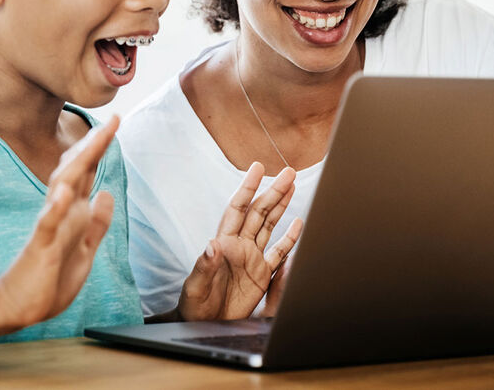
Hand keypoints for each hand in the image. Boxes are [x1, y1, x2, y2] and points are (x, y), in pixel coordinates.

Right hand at [0, 116, 118, 329]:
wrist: (24, 305)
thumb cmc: (53, 276)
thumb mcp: (86, 248)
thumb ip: (97, 222)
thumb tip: (107, 192)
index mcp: (74, 211)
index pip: (88, 172)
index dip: (100, 148)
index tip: (115, 122)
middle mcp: (62, 212)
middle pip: (77, 172)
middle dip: (93, 147)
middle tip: (111, 122)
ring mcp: (50, 226)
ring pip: (62, 189)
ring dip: (77, 166)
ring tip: (92, 142)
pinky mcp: (40, 246)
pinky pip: (47, 224)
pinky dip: (54, 208)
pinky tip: (62, 194)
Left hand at [177, 162, 303, 320]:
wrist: (203, 324)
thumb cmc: (194, 304)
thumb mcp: (196, 286)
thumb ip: (204, 265)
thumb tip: (212, 245)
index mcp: (224, 243)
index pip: (238, 208)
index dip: (247, 187)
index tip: (257, 168)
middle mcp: (239, 246)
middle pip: (259, 211)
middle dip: (273, 191)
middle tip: (288, 172)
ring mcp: (252, 258)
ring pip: (270, 225)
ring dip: (281, 206)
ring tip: (292, 185)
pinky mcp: (262, 274)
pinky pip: (279, 252)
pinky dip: (290, 237)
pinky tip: (299, 222)